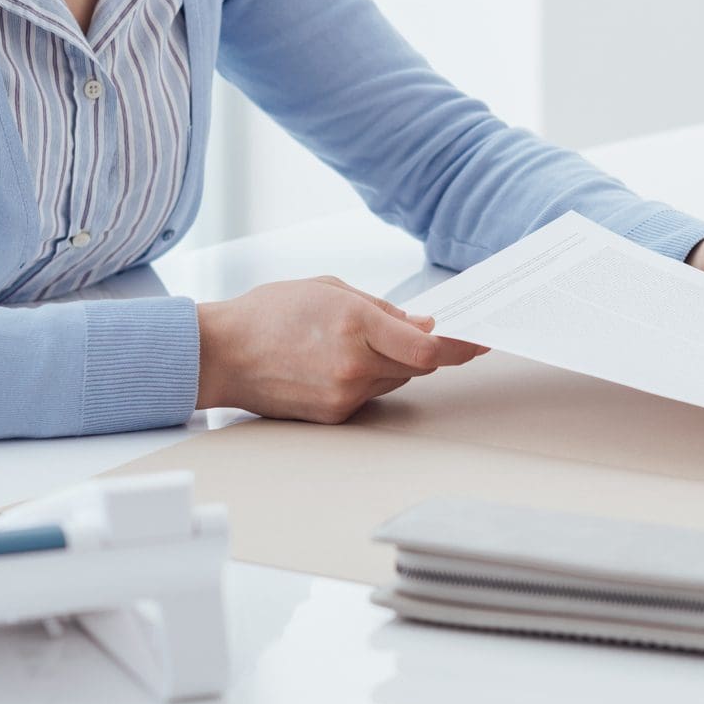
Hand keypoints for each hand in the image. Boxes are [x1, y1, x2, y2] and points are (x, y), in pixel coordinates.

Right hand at [196, 276, 487, 422]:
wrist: (221, 354)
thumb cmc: (270, 312)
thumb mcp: (330, 288)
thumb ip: (383, 309)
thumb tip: (423, 325)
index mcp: (355, 325)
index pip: (428, 347)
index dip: (461, 346)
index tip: (481, 341)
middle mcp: (354, 365)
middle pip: (419, 365)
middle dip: (424, 347)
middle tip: (419, 330)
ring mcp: (344, 395)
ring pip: (396, 380)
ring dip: (394, 362)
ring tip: (356, 341)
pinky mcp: (335, 415)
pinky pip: (372, 395)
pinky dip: (370, 377)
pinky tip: (340, 360)